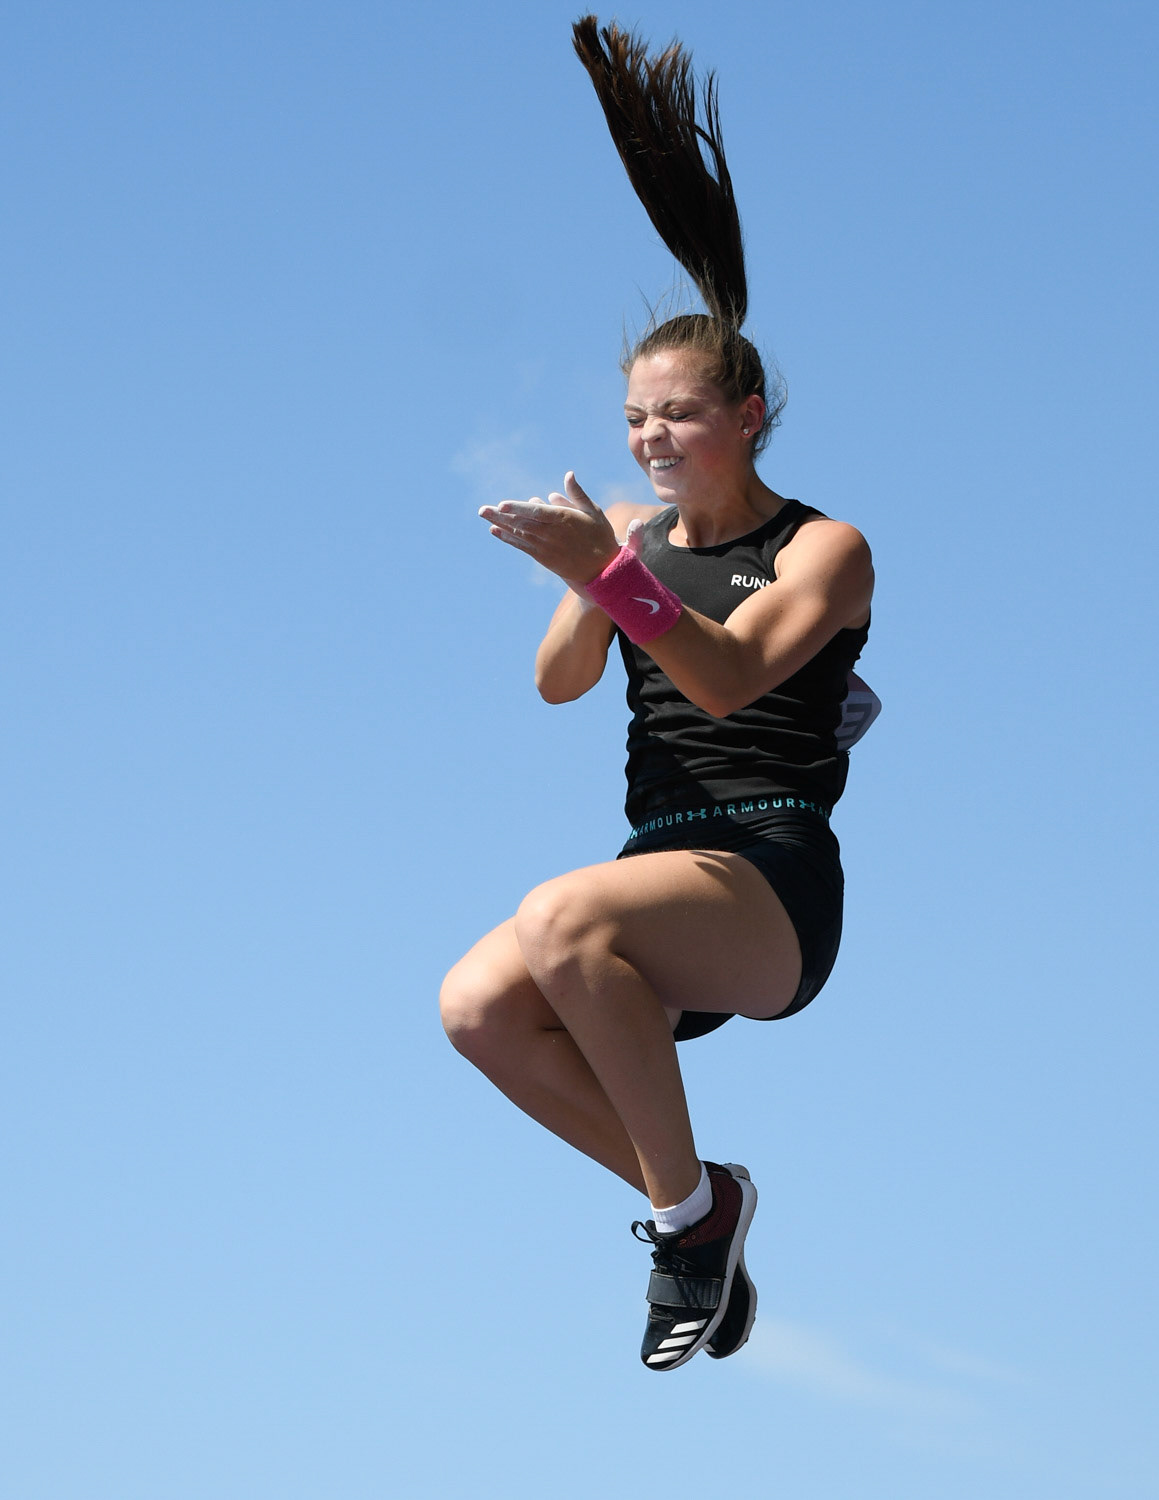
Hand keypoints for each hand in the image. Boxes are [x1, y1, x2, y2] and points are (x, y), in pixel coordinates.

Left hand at [479, 472, 619, 585]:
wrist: (603, 569)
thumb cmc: (599, 536)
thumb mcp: (593, 511)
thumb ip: (577, 494)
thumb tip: (568, 475)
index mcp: (563, 520)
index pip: (536, 512)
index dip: (518, 508)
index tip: (502, 504)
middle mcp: (551, 534)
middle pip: (522, 523)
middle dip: (501, 516)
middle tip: (482, 509)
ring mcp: (546, 547)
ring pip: (519, 534)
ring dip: (500, 525)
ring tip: (484, 515)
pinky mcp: (543, 557)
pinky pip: (522, 546)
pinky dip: (507, 538)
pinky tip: (495, 530)